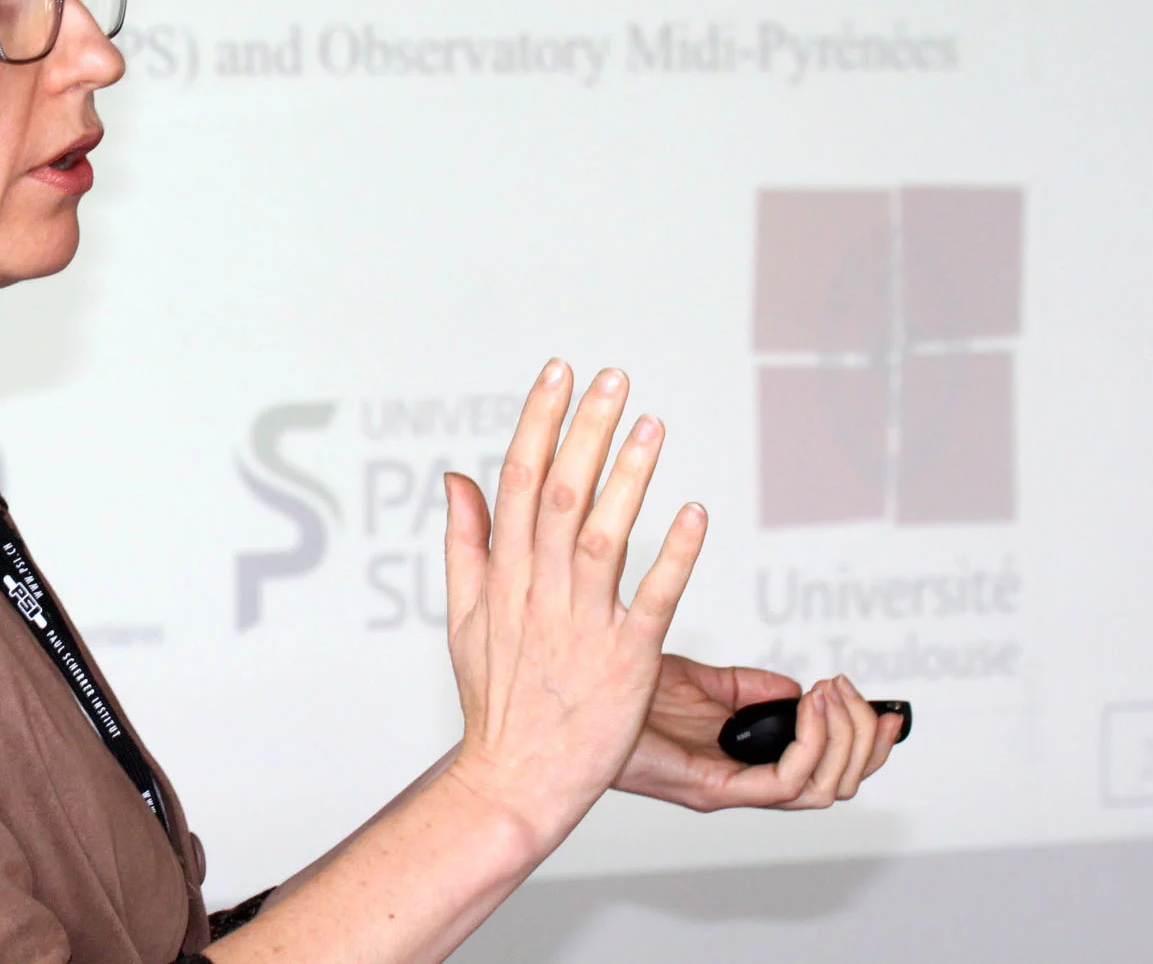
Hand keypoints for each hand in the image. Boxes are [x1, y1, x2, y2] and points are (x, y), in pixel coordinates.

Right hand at [439, 361, 707, 855]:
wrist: (515, 780)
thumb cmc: (495, 701)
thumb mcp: (466, 616)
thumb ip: (465, 543)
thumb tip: (459, 478)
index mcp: (503, 576)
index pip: (518, 480)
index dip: (539, 421)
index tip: (559, 373)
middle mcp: (539, 592)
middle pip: (561, 494)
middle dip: (587, 430)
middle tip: (614, 378)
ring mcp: (582, 625)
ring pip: (604, 535)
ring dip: (628, 477)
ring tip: (652, 424)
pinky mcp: (625, 661)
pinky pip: (653, 599)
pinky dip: (673, 555)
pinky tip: (693, 512)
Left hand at [614, 659, 904, 810]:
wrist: (574, 700)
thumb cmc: (623, 697)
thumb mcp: (700, 681)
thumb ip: (749, 686)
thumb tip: (797, 687)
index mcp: (747, 758)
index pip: (828, 769)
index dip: (863, 741)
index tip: (872, 698)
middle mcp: (747, 781)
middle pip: (839, 785)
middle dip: (864, 739)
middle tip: (852, 693)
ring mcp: (733, 788)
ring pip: (823, 790)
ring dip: (842, 738)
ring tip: (831, 695)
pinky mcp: (714, 788)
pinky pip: (785, 784)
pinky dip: (809, 745)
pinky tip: (806, 708)